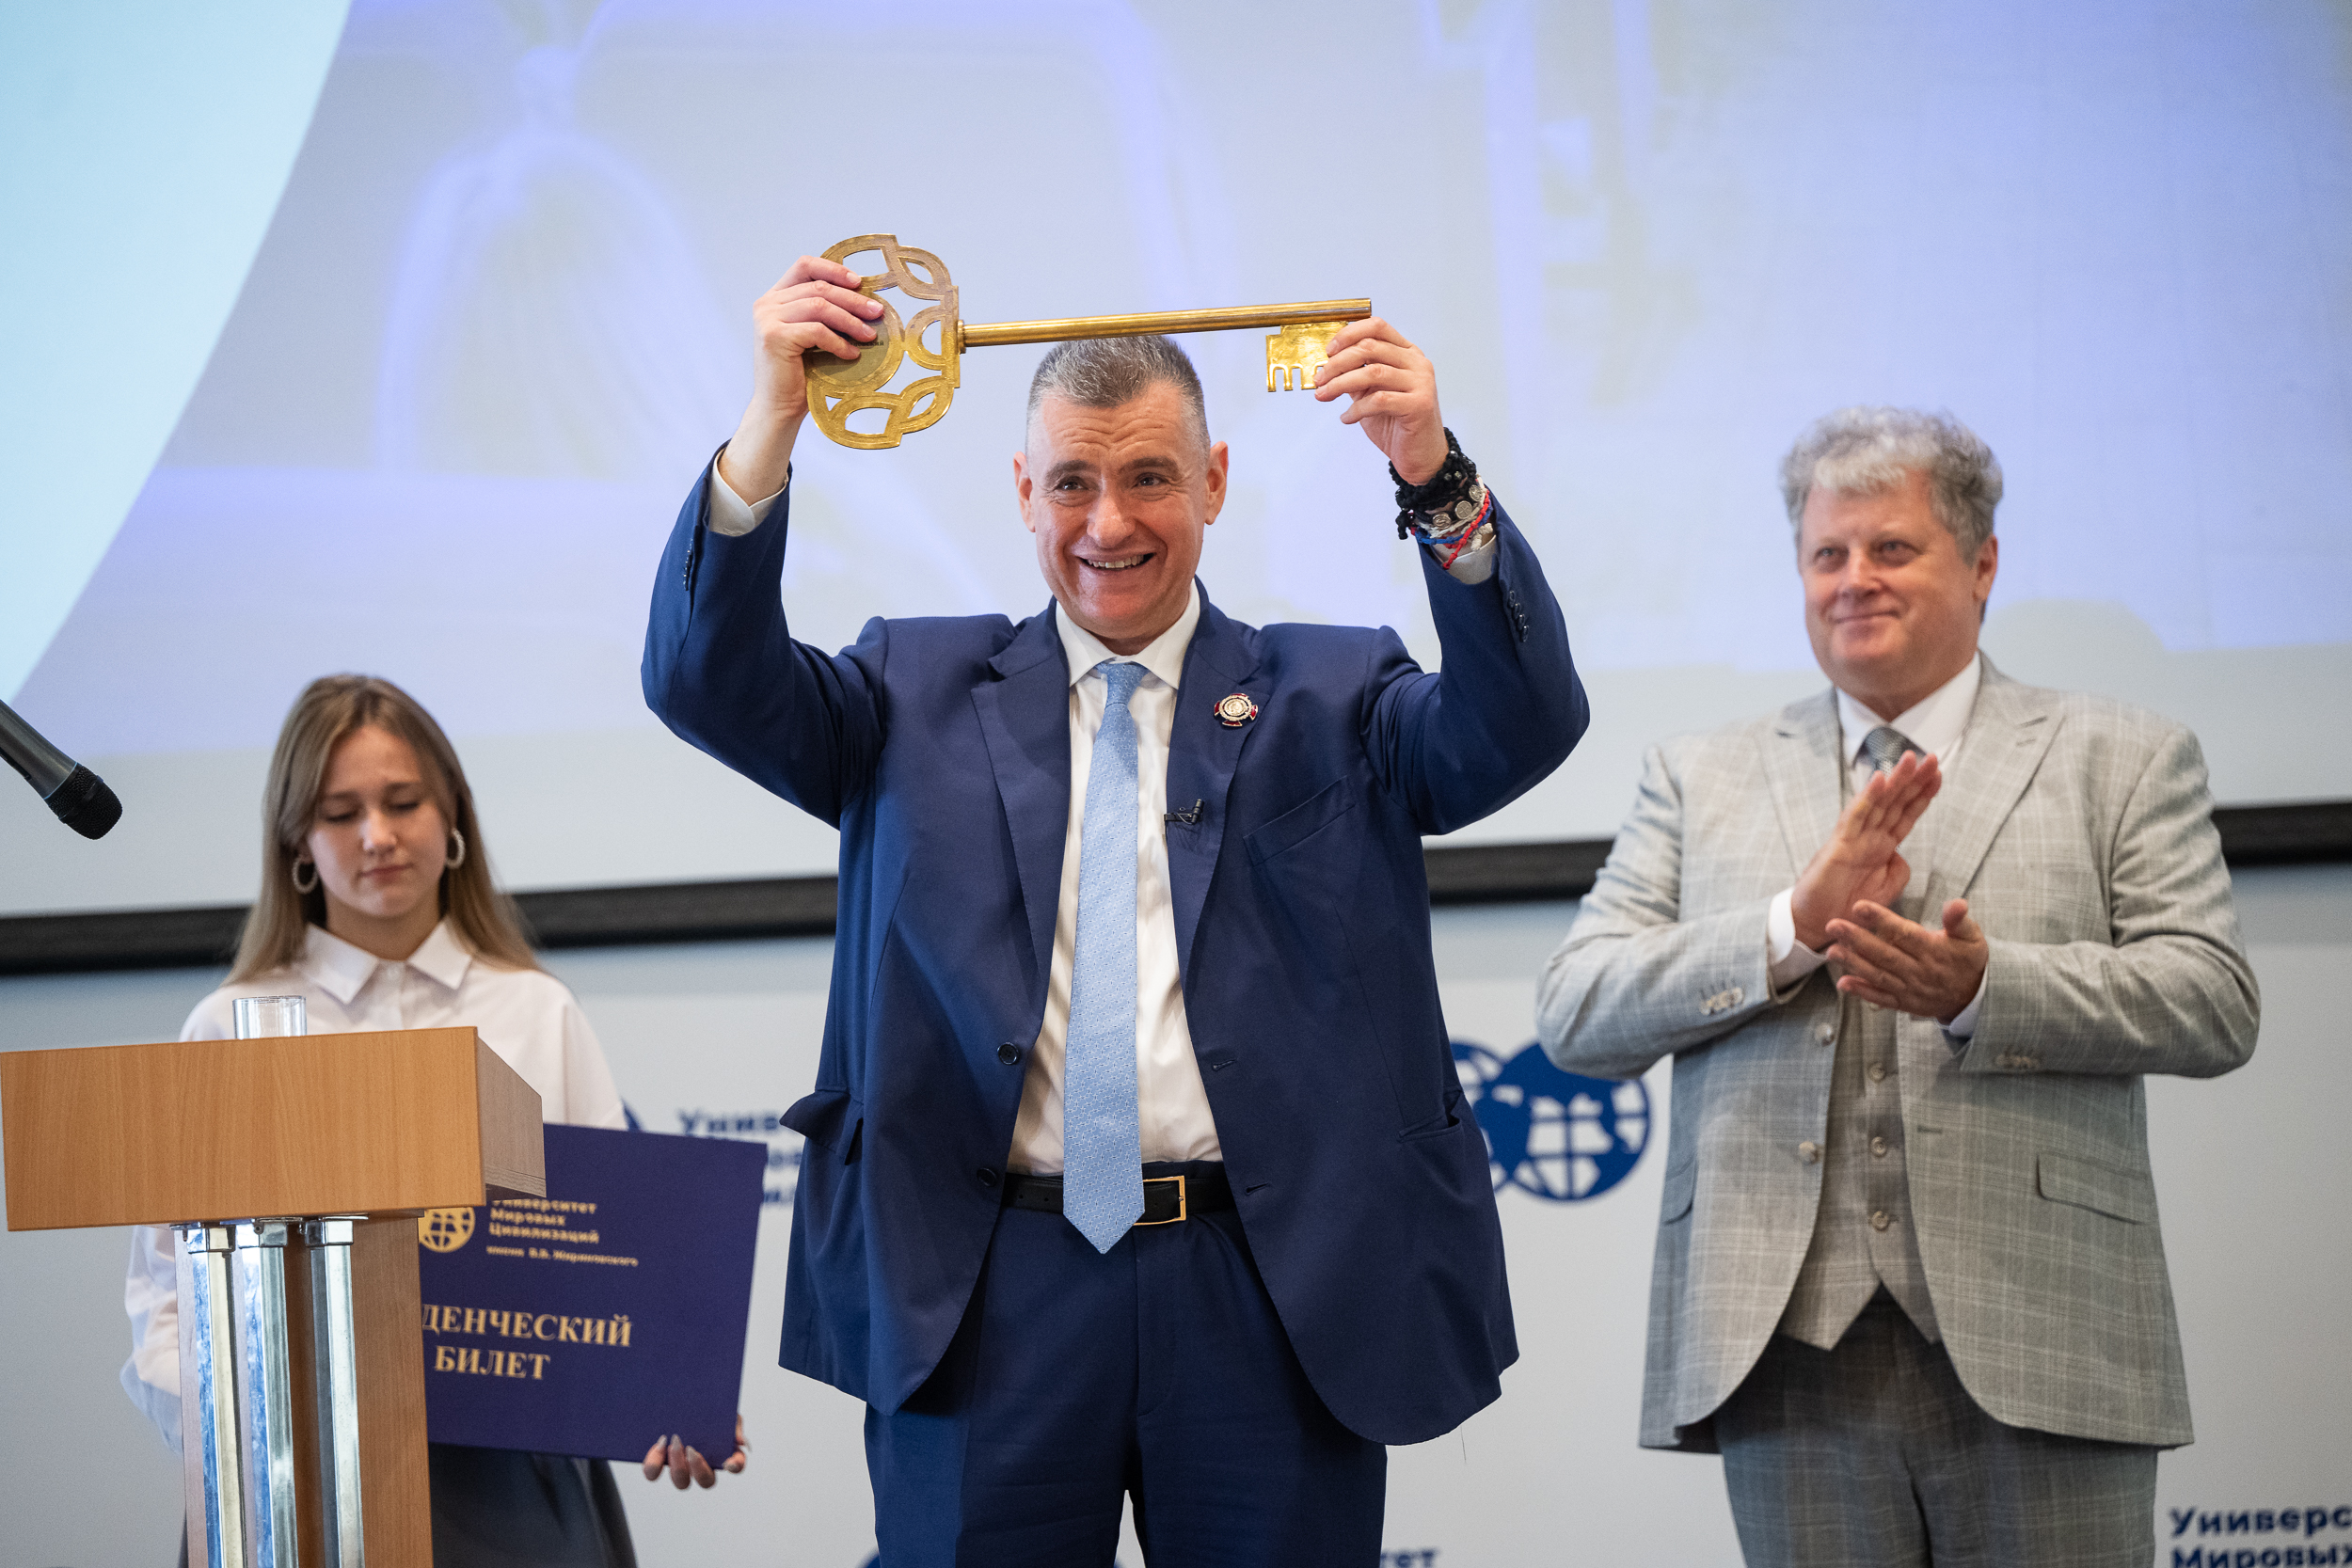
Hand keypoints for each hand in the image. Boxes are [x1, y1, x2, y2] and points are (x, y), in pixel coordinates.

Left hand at [641, 1413, 747, 1489]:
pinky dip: (655, 1462)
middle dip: (699, 1468)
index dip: (735, 1466)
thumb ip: (733, 1423)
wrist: (676, 1395)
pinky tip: (660, 1443)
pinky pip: (653, 1473)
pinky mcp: (658, 1462)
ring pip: (681, 1482)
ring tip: (674, 1442)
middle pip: (706, 1480)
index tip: (729, 1462)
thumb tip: (740, 1442)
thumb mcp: (722, 1409)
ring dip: (678, 1465)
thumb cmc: (704, 1405)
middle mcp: (702, 1465)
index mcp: (723, 1450)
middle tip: (692, 1449)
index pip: (736, 1465)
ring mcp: (680, 1466)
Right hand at [717, 257, 886, 502]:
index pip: (804, 266)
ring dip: (850, 321)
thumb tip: (867, 301)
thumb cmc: (801, 375)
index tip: (860, 282)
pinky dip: (839, 342)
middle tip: (878, 312)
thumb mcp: (813, 336)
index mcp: (775, 298)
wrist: (779, 408)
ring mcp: (767, 319)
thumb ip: (825, 313)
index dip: (834, 269)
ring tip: (869, 336)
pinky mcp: (774, 337)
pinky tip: (851, 354)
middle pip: (818, 288)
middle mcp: (767, 304)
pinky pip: (816, 331)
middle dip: (853, 300)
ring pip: (819, 307)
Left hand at [1311, 317, 1447, 482]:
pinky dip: (1356, 409)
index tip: (1328, 351)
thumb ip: (1356, 376)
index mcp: (1407, 353)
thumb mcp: (1371, 394)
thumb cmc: (1397, 424)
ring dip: (1341, 384)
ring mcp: (1421, 382)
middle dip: (1337, 362)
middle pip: (1371, 347)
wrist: (1420, 456)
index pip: (1377, 327)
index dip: (1349, 334)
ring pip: (1373, 372)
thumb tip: (1326, 365)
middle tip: (1320, 379)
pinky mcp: (1420, 404)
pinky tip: (1347, 418)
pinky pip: (1379, 400)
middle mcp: (1417, 363)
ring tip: (1325, 396)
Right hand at [1789, 752, 1940, 949]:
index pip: (1906, 814)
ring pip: (1878, 804)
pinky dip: (1866, 798)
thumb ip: (1899, 870)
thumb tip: (1901, 854)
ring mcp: (1853, 839)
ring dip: (1895, 781)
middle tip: (1931, 757)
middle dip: (1914, 780)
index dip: (1922, 794)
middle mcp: (1869, 838)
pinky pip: (1854, 819)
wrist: (1816, 926)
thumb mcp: (1886, 891)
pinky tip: (1878, 780)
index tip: (1938, 774)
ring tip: (1911, 760)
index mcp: (1881, 847)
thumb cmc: (1847, 907)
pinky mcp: (1838, 847)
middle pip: (1895, 802)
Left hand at [1825, 898, 1987, 1022]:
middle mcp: (1920, 971)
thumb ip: (1959, 920)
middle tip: (1833, 926)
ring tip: (1831, 951)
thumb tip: (1957, 903)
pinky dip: (1862, 991)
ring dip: (1853, 964)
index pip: (1904, 933)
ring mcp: (1910, 989)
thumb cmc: (1969, 960)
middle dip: (1857, 939)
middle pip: (1885, 954)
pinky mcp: (1904, 1002)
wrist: (1975, 997)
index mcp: (1934, 951)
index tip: (1859, 907)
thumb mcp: (1972, 937)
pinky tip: (1843, 983)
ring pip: (1879, 976)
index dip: (1881, 920)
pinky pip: (1881, 998)